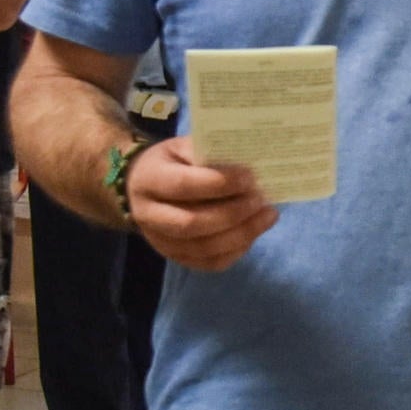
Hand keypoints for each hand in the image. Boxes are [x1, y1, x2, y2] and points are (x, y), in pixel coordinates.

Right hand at [127, 137, 278, 270]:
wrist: (142, 186)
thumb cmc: (171, 162)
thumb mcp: (183, 147)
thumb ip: (208, 153)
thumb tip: (248, 165)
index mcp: (149, 180)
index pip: (183, 186)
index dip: (219, 184)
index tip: (249, 177)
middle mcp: (149, 215)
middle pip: (192, 223)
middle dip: (233, 213)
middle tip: (260, 199)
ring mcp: (160, 241)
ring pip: (204, 248)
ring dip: (242, 234)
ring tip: (268, 216)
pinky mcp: (175, 257)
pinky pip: (210, 262)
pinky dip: (237, 250)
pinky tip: (254, 232)